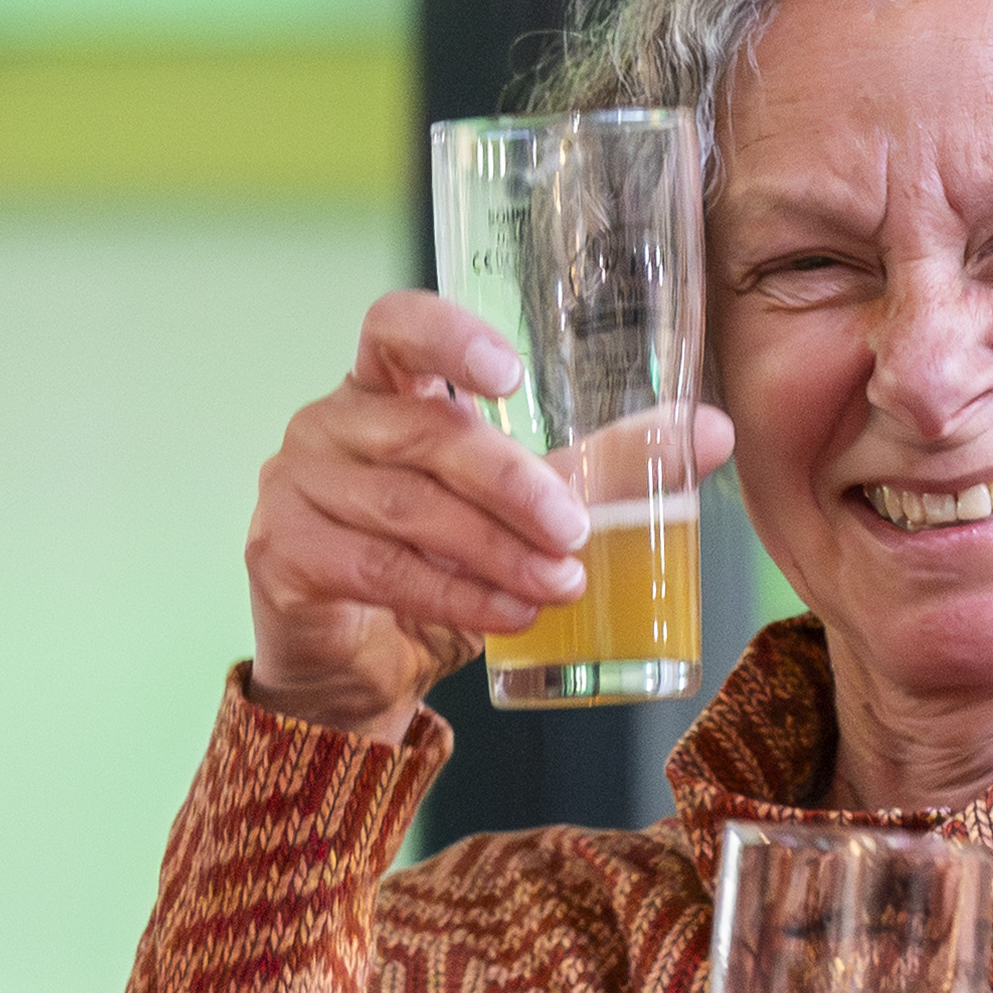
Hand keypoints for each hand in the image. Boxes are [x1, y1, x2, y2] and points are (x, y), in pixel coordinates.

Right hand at [242, 291, 734, 743]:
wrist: (355, 667)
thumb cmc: (431, 566)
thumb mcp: (517, 512)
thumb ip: (596, 467)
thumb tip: (710, 432)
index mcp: (380, 386)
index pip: (395, 325)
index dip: (449, 336)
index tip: (510, 374)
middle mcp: (328, 423)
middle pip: (423, 431)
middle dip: (511, 483)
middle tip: (574, 531)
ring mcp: (294, 486)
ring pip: (407, 507)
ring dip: (494, 550)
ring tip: (559, 585)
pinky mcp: (282, 553)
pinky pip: (378, 568)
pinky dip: (453, 595)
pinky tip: (508, 614)